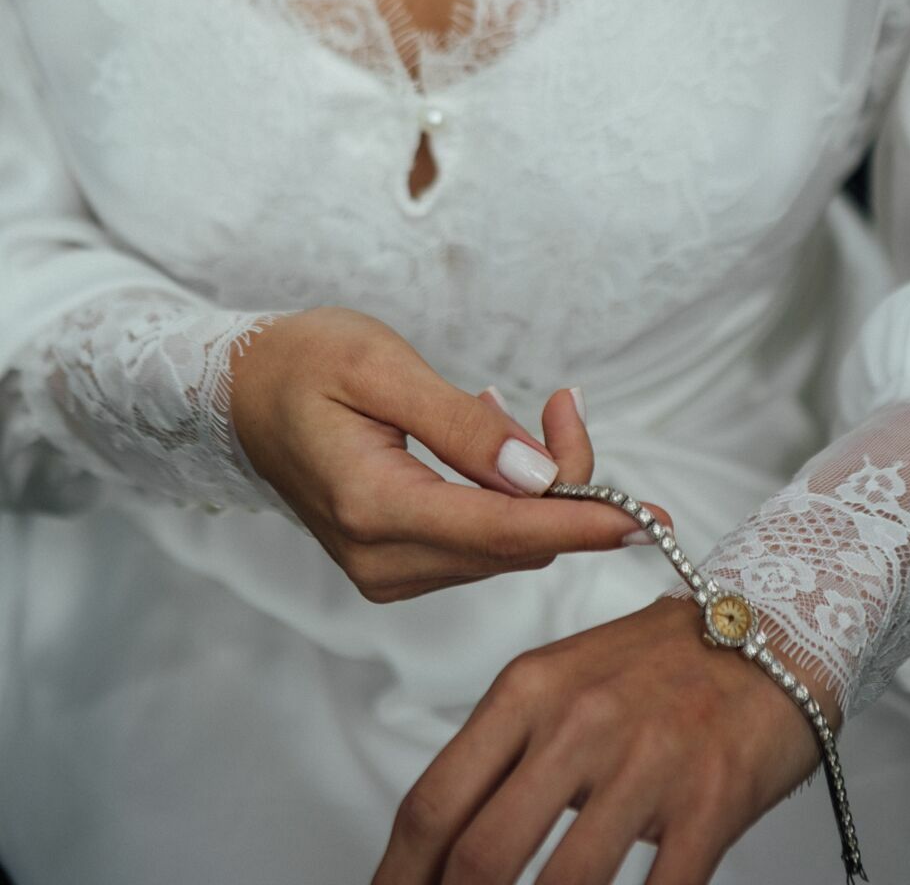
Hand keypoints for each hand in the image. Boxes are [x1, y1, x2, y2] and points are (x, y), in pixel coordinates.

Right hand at [229, 306, 672, 601]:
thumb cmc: (303, 361)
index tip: (646, 519)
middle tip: (563, 403)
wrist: (239, 393)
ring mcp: (386, 571)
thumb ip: (461, 426)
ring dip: (535, 487)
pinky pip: (480, 541)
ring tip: (519, 409)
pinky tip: (490, 446)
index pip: (502, 530)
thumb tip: (541, 476)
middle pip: (514, 541)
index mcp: (372, 506)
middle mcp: (380, 558)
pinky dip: (507, 498)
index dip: (582, 523)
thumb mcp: (380, 367)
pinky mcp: (395, 565)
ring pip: (504, 545)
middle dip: (564, 483)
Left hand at [372, 594, 830, 884]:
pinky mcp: (709, 803)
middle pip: (481, 857)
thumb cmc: (659, 665)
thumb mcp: (563, 683)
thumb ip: (505, 754)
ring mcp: (645, 763)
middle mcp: (577, 723)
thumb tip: (445, 849)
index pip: (435, 804)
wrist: (772, 631)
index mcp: (528, 690)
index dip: (399, 879)